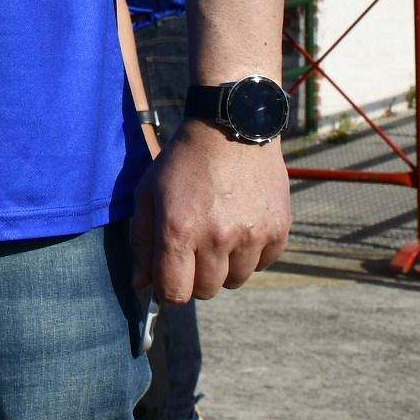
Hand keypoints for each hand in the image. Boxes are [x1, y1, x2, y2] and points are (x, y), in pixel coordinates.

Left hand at [132, 120, 290, 301]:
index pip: (175, 293)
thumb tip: (141, 285)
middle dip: (196, 277)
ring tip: (220, 233)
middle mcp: (218, 237)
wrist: (232, 126)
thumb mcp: (148, 193)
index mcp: (180, 231)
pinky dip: (252, 254)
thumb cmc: (183, 161)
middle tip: (195, 248)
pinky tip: (243, 225)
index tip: (169, 277)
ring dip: (225, 266)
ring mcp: (252, 235)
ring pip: (235, 280)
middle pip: (206, 292)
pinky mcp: (279, 229)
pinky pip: (263, 264)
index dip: (168, 290)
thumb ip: (142, 242)